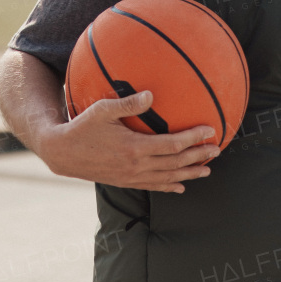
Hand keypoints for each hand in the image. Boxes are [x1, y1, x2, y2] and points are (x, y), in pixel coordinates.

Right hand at [36, 90, 221, 192]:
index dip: (193, 138)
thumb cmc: (82, 126)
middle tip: (217, 150)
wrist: (63, 153)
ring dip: (189, 173)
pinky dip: (169, 186)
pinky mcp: (125, 181)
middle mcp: (136, 166)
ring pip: (167, 178)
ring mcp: (131, 176)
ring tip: (207, 170)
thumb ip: (129, 103)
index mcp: (134, 147)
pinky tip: (180, 187)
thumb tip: (151, 94)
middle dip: (198, 157)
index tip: (209, 131)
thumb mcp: (102, 110)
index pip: (172, 145)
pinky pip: (153, 186)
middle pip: (175, 163)